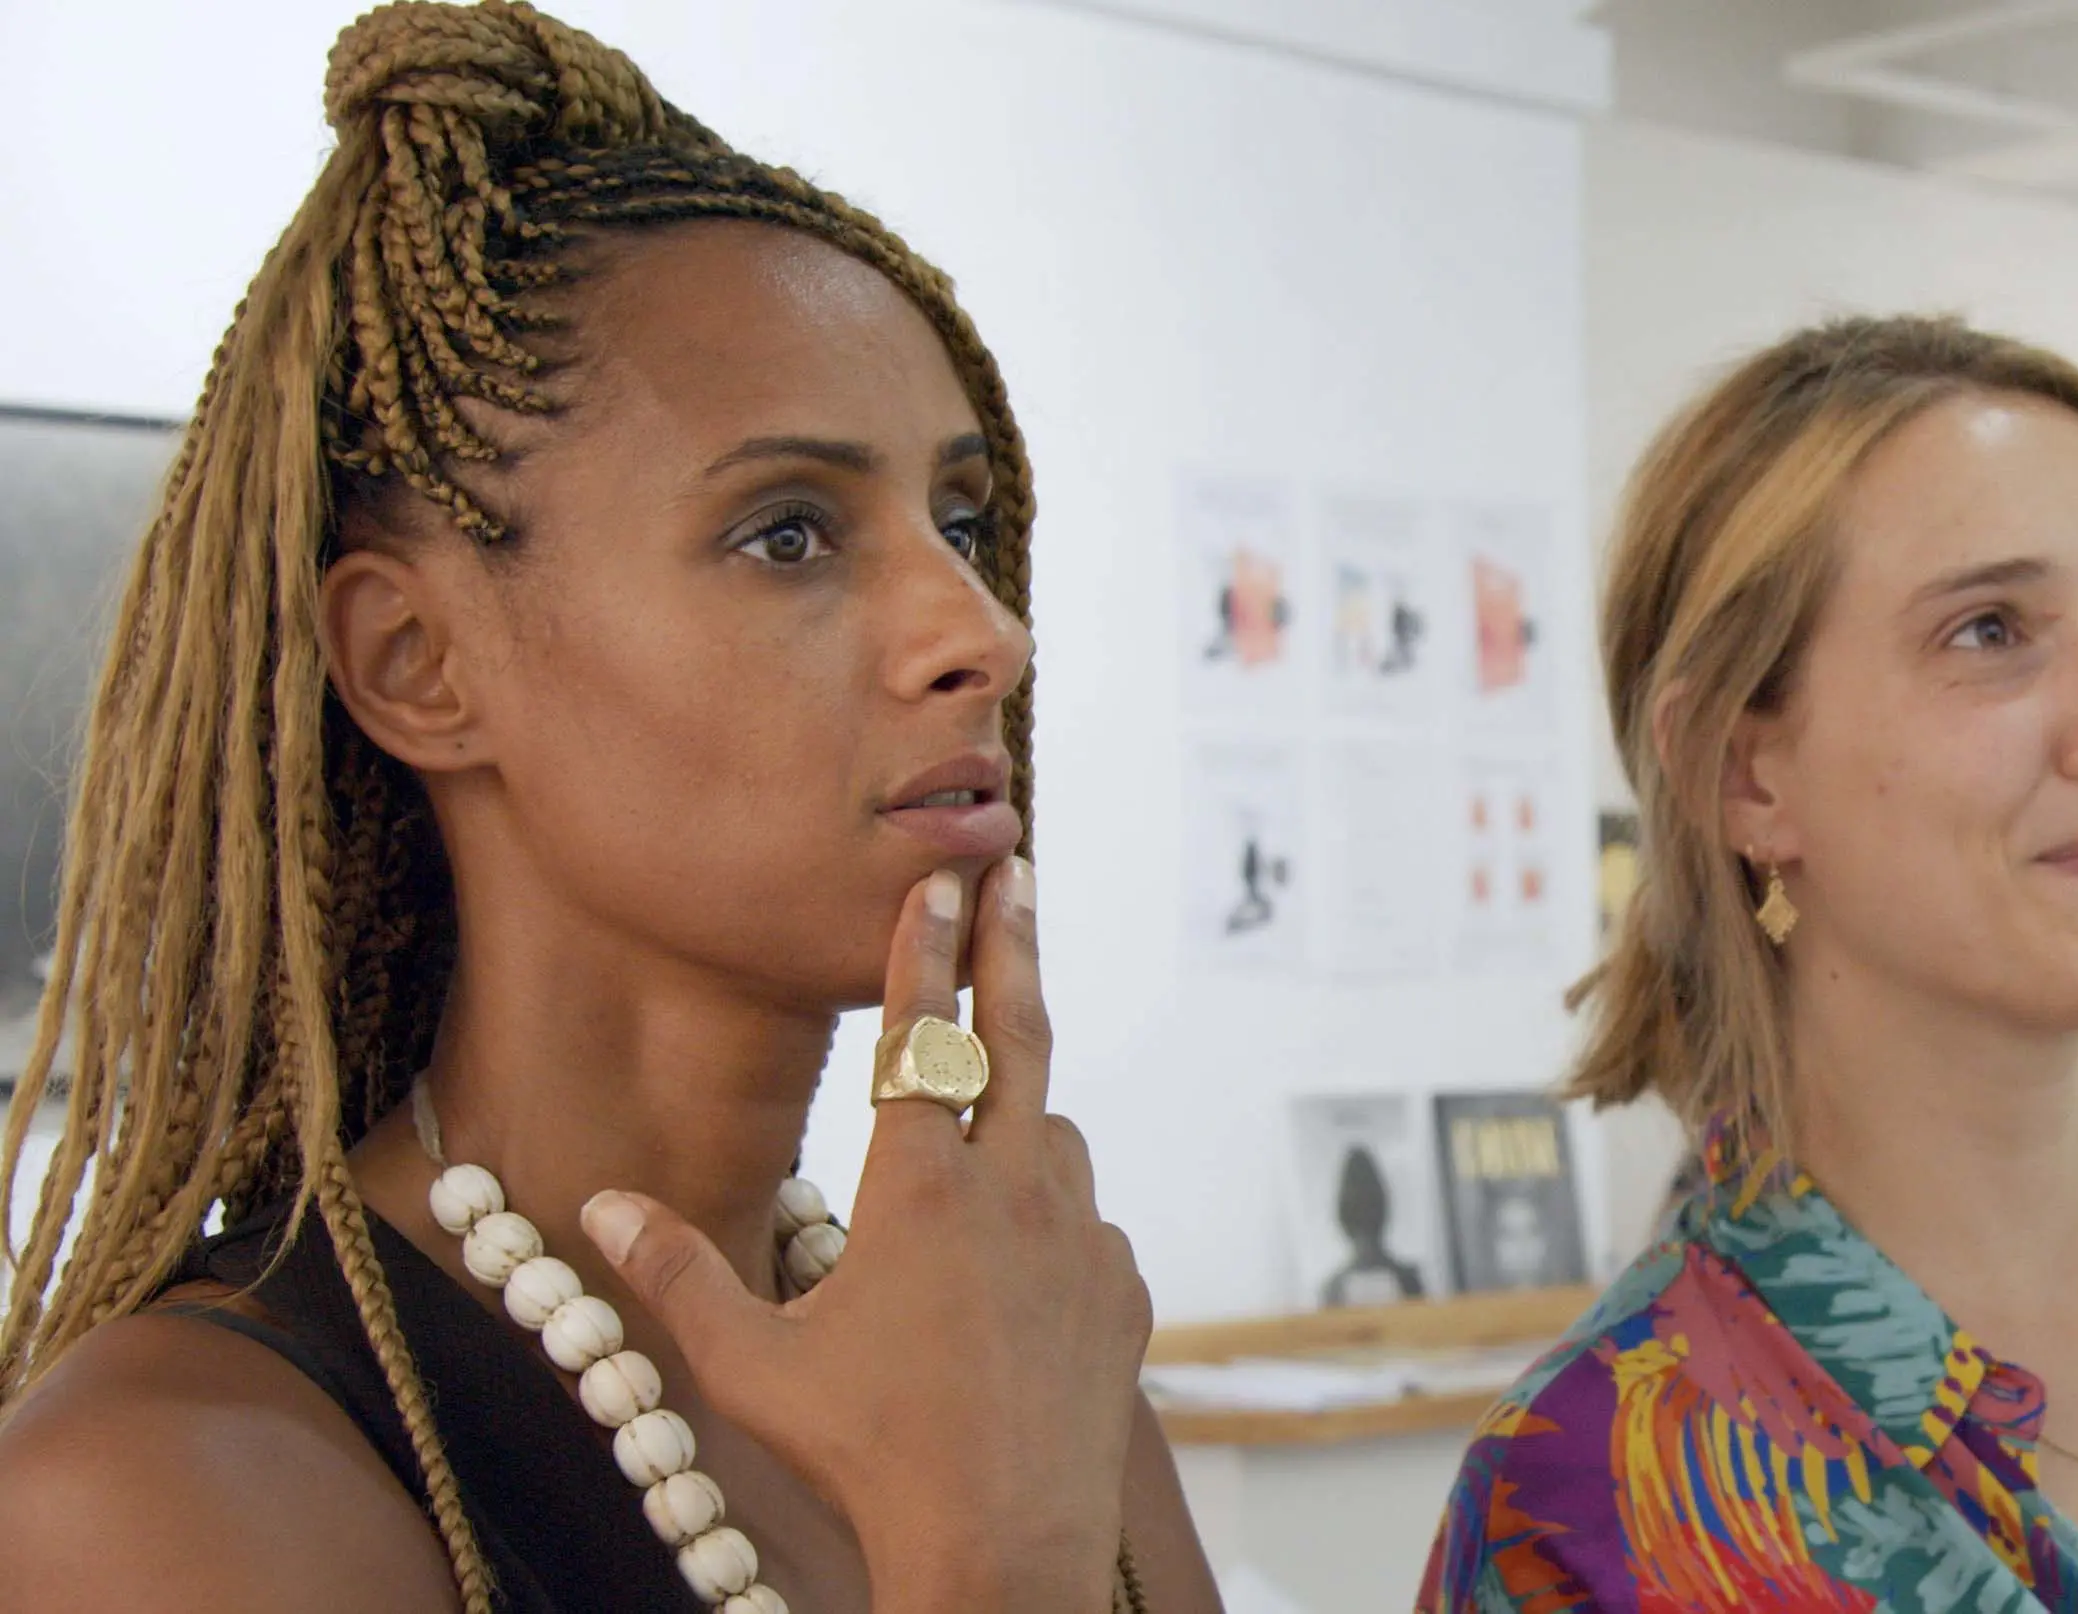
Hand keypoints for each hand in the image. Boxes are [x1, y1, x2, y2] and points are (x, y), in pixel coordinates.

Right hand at [580, 859, 1150, 1611]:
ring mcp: (1083, 1239)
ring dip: (1023, 1115)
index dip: (924, 949)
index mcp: (921, 1191)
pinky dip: (1052, 1218)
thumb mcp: (753, 1368)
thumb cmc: (868, 1460)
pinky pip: (1086, 1223)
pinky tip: (1017, 1270)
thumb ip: (680, 1276)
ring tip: (987, 1130)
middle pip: (1019, 1037)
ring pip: (1056, 1137)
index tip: (940, 880)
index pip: (922, 1037)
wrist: (1002, 1550)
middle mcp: (1016, 1192)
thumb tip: (606, 1208)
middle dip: (1011, 945)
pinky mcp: (1124, 1290)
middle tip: (1017, 871)